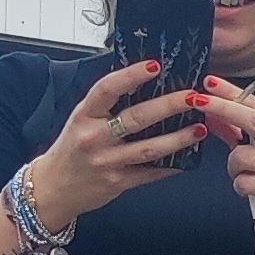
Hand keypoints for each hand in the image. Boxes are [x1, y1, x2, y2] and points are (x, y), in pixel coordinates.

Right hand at [30, 55, 200, 225]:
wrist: (54, 188)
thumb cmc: (72, 148)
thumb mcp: (81, 119)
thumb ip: (106, 104)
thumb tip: (140, 79)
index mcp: (84, 115)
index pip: (108, 89)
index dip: (131, 76)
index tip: (155, 66)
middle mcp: (94, 137)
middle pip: (136, 118)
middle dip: (168, 106)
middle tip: (192, 96)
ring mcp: (107, 162)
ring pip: (149, 149)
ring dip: (178, 138)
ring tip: (200, 128)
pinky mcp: (118, 183)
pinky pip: (150, 173)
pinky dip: (171, 166)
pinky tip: (188, 159)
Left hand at [202, 83, 254, 254]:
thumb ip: (235, 132)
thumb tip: (209, 111)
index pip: (254, 104)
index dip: (230, 92)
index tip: (208, 81)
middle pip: (251, 120)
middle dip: (221, 108)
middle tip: (197, 102)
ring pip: (241, 156)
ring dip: (233, 168)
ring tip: (242, 176)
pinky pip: (245, 182)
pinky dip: (240, 187)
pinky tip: (249, 191)